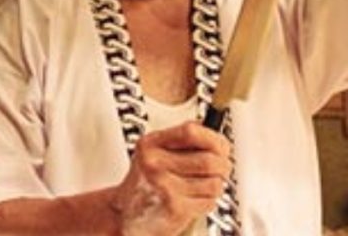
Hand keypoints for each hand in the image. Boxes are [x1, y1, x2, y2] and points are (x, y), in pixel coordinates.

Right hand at [110, 122, 231, 235]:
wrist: (124, 216)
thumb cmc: (143, 184)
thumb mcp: (152, 153)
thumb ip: (179, 140)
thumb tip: (213, 134)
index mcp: (150, 144)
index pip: (191, 131)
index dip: (213, 138)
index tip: (221, 146)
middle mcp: (154, 164)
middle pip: (209, 160)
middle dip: (223, 166)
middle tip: (222, 169)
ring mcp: (164, 186)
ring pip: (214, 183)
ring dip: (216, 186)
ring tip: (204, 186)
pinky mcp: (174, 208)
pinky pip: (209, 201)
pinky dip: (208, 202)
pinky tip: (194, 200)